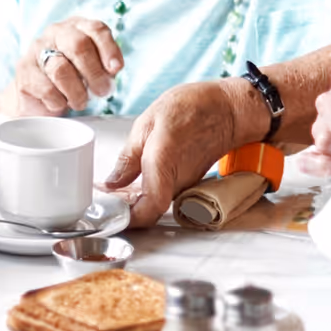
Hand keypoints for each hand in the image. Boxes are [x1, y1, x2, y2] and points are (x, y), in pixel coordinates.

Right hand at [8, 17, 123, 116]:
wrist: (37, 99)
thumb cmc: (71, 82)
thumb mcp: (93, 72)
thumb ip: (105, 68)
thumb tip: (112, 71)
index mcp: (77, 28)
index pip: (96, 29)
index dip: (109, 49)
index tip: (115, 69)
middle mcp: (56, 33)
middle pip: (79, 45)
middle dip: (95, 74)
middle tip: (101, 92)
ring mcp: (37, 50)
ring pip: (61, 70)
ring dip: (77, 93)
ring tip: (79, 102)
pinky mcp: (24, 71)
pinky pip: (47, 89)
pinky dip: (59, 102)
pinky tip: (60, 103)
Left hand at [105, 81, 237, 227]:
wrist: (228, 111)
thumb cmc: (193, 109)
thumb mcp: (147, 123)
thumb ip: (127, 158)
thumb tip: (113, 182)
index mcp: (161, 165)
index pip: (145, 212)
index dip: (126, 220)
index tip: (109, 214)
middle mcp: (175, 183)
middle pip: (146, 212)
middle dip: (122, 210)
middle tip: (103, 198)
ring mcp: (183, 186)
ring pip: (153, 204)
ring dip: (132, 202)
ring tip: (113, 189)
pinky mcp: (186, 184)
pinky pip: (162, 195)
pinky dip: (145, 193)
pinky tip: (132, 181)